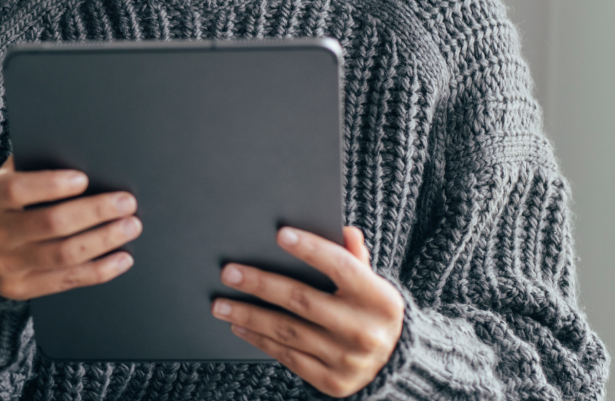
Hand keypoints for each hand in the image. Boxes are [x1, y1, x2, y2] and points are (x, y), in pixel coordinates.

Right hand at [0, 155, 140, 300]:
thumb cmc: (8, 200)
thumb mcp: (11, 176)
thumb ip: (38, 166)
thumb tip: (87, 159)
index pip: (17, 190)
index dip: (51, 185)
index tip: (84, 178)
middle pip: (50, 224)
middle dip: (95, 212)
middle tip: (126, 202)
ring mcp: (5, 266)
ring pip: (64, 255)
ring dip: (104, 240)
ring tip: (131, 226)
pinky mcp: (20, 290)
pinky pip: (67, 281)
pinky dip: (100, 270)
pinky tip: (122, 258)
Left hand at [211, 226, 403, 397]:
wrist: (393, 364)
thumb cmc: (372, 310)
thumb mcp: (374, 282)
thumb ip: (355, 257)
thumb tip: (344, 231)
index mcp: (379, 299)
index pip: (342, 267)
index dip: (311, 249)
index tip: (281, 234)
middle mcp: (364, 330)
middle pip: (303, 301)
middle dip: (261, 284)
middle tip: (229, 272)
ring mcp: (347, 359)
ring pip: (288, 332)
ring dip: (250, 315)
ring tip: (221, 302)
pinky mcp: (332, 382)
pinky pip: (289, 357)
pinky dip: (261, 340)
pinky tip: (240, 325)